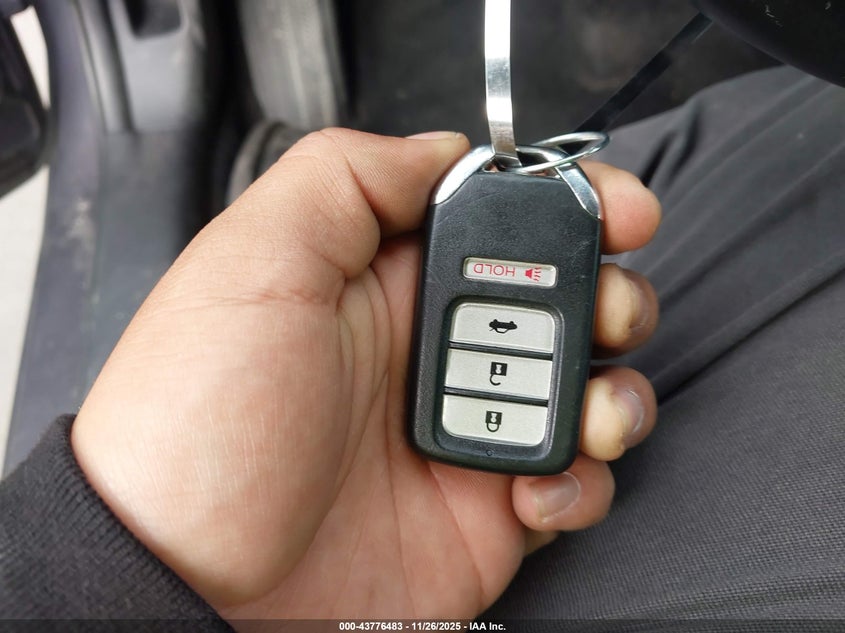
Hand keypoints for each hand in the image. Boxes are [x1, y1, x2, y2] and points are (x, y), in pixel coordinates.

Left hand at [71, 129, 660, 619]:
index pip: (499, 218)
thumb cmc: (199, 423)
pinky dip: (581, 483)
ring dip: (614, 392)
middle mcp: (432, 350)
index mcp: (386, 280)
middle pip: (562, 297)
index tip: (620, 209)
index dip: (569, 203)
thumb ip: (348, 179)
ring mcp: (465, 431)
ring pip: (586, 387)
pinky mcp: (485, 510)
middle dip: (611, 293)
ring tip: (589, 415)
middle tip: (605, 312)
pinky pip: (571, 483)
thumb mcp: (253, 263)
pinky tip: (533, 493)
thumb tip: (443, 151)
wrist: (190, 583)